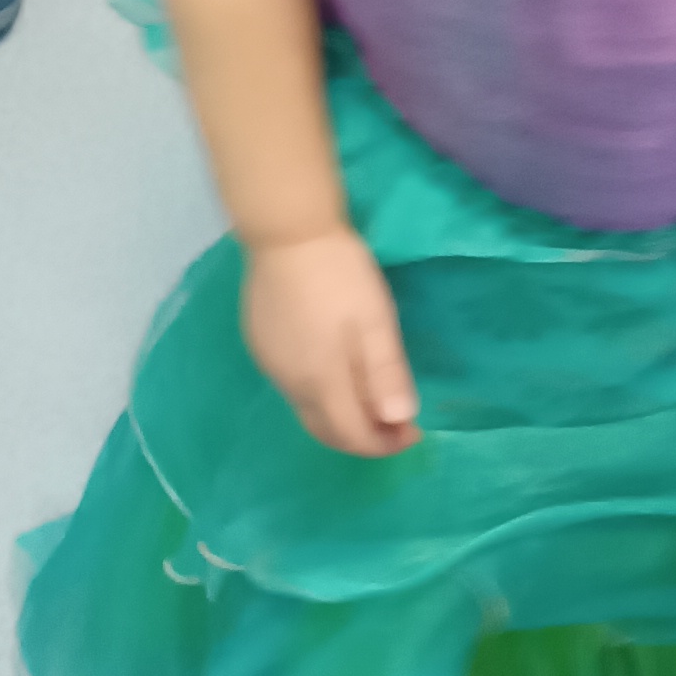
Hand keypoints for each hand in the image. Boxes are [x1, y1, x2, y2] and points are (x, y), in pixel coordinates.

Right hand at [242, 225, 418, 457]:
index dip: (385, 444)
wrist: (286, 231)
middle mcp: (290, 384)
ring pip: (307, 410)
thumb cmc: (339, 274)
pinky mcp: (260, 345)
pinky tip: (335, 371)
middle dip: (363, 438)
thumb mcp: (375, 321)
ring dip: (340, 416)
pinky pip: (292, 387)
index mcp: (321, 382)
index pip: (353, 436)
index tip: (414, 431)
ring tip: (370, 398)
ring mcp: (270, 365)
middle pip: (326, 431)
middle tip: (395, 425)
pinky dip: (320, 395)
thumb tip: (399, 420)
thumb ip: (386, 373)